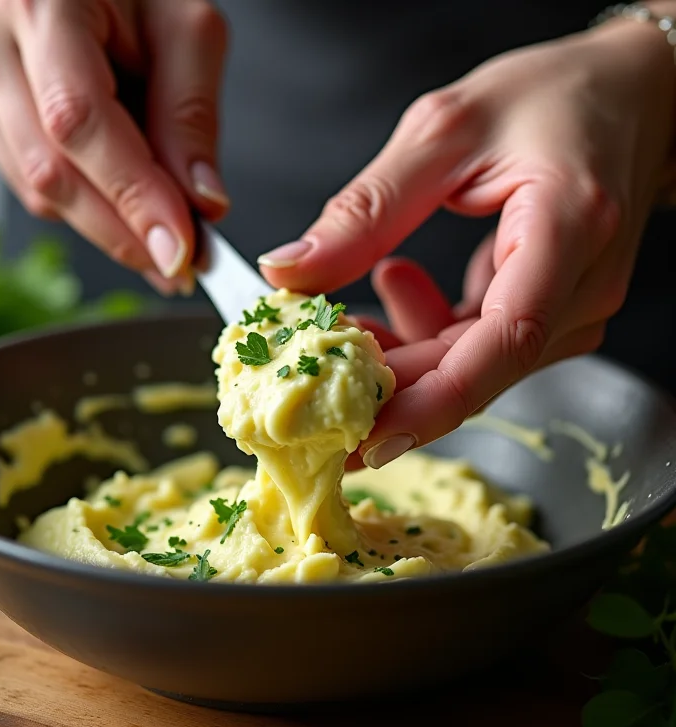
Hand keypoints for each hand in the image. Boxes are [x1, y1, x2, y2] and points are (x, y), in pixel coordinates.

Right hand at [0, 0, 228, 294]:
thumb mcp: (187, 31)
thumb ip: (192, 115)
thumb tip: (203, 205)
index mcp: (42, 3)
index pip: (80, 123)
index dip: (132, 198)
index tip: (179, 253)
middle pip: (54, 172)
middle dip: (127, 233)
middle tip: (182, 267)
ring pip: (40, 191)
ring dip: (110, 225)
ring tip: (162, 227)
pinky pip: (28, 185)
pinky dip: (82, 203)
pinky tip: (116, 188)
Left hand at [259, 17, 675, 466]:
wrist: (629, 94)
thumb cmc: (552, 97)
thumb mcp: (443, 133)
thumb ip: (366, 208)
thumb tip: (289, 270)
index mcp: (568, 231)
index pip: (503, 345)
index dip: (432, 404)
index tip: (366, 440)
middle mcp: (580, 287)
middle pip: (475, 367)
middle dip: (389, 383)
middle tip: (315, 379)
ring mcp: (569, 307)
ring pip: (469, 363)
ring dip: (400, 350)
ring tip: (346, 315)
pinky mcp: (548, 311)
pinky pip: (477, 344)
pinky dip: (425, 327)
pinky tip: (394, 279)